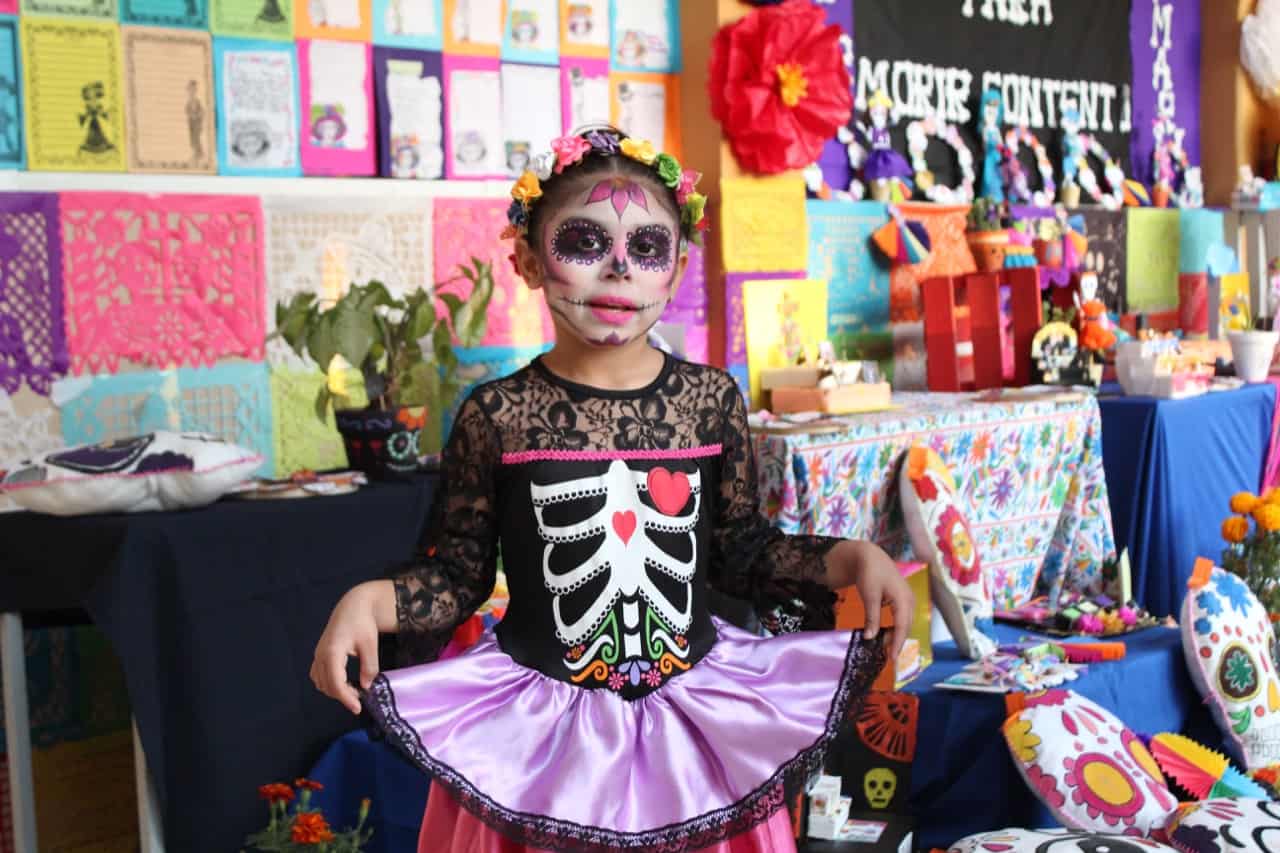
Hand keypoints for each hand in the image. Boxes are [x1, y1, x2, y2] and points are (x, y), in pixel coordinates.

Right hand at [310, 580, 395, 714]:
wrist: (353, 606)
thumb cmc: (363, 623)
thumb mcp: (370, 645)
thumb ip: (369, 667)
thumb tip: (366, 686)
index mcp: (332, 652)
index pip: (335, 683)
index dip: (346, 698)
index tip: (357, 708)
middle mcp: (320, 655)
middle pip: (327, 685)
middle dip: (342, 696)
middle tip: (360, 699)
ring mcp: (317, 655)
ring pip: (320, 682)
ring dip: (335, 690)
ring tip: (354, 691)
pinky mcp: (319, 654)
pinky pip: (318, 675)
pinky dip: (329, 683)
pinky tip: (344, 683)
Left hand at [827, 541, 914, 661]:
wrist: (870, 556)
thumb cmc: (870, 573)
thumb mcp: (869, 596)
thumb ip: (872, 618)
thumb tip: (870, 638)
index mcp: (904, 599)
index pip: (902, 627)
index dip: (897, 643)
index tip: (891, 658)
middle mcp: (910, 600)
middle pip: (906, 626)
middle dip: (898, 641)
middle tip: (887, 655)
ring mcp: (908, 598)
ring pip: (905, 622)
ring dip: (897, 634)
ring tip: (885, 645)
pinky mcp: (903, 598)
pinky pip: (903, 616)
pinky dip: (896, 626)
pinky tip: (887, 632)